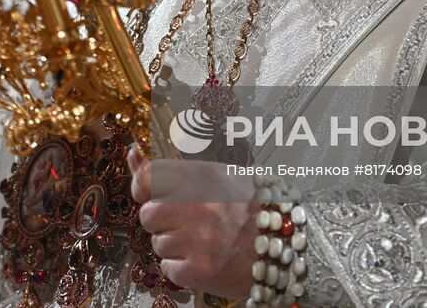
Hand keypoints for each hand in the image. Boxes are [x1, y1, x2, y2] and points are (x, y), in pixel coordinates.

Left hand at [128, 146, 256, 296]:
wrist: (292, 245)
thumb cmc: (260, 208)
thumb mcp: (225, 175)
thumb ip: (179, 169)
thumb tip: (134, 156)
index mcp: (200, 177)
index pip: (146, 178)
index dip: (142, 187)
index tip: (147, 191)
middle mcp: (193, 207)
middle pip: (148, 215)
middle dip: (162, 220)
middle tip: (187, 221)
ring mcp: (194, 241)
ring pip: (159, 244)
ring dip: (175, 245)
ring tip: (204, 241)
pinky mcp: (198, 271)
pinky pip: (169, 269)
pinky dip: (182, 268)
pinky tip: (205, 259)